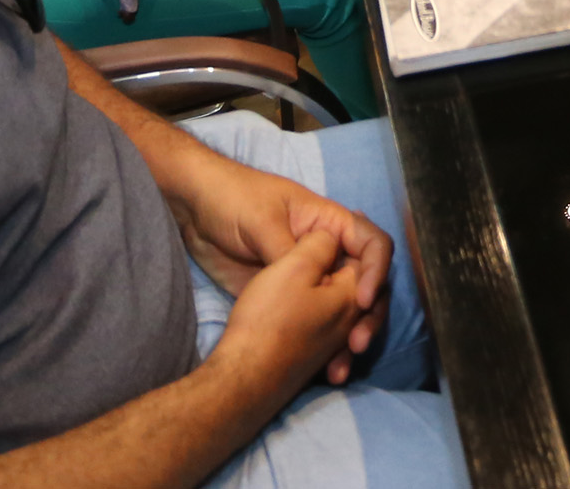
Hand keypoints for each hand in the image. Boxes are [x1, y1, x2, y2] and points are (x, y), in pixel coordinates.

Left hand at [168, 151, 391, 381]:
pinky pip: (314, 324)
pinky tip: (322, 370)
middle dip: (368, 316)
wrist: (194, 211)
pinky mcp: (289, 300)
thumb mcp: (261, 220)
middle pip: (365, 284)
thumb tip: (313, 281)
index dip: (375, 271)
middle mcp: (328, 253)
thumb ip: (287, 249)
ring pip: (344, 310)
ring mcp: (310, 279)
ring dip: (348, 337)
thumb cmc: (233, 200)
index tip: (361, 300)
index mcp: (330, 223)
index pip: (372, 245)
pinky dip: (323, 348)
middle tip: (356, 344)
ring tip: (339, 368)